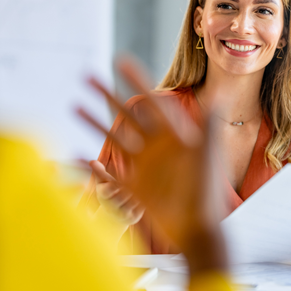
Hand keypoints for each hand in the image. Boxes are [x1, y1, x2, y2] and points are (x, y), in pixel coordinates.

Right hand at [78, 57, 227, 273]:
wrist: (200, 229)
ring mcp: (142, 166)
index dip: (135, 80)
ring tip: (75, 105)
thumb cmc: (207, 191)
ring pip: (112, 138)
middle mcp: (154, 146)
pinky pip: (107, 173)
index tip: (120, 60)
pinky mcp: (133, 188)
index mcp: (172, 134)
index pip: (150, 101)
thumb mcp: (208, 154)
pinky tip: (74, 154)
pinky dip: (90, 165)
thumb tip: (216, 94)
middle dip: (107, 94)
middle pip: (125, 114)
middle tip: (87, 76)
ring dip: (93, 121)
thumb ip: (209, 125)